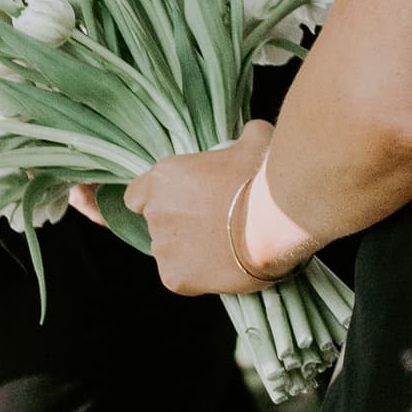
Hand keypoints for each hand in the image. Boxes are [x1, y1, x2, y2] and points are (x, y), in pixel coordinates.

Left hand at [114, 123, 279, 297]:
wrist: (274, 220)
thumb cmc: (263, 177)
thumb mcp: (255, 142)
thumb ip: (244, 137)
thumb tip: (252, 133)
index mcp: (164, 178)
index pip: (137, 194)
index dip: (155, 199)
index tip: (180, 201)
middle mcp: (156, 212)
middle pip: (159, 222)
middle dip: (181, 224)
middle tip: (215, 223)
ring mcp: (163, 248)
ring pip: (170, 251)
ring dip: (190, 250)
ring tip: (225, 247)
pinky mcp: (175, 278)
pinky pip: (182, 277)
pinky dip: (200, 275)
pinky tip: (224, 266)